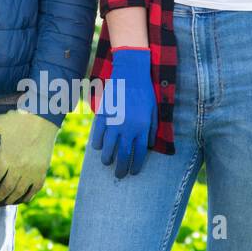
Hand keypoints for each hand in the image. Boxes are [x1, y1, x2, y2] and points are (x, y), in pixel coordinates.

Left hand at [0, 109, 59, 206]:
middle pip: (3, 191)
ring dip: (6, 202)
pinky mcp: (42, 173)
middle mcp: (18, 167)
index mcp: (5, 157)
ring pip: (17, 194)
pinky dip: (24, 198)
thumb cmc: (18, 119)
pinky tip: (16, 201)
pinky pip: (32, 191)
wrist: (43, 118)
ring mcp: (32, 172)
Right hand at [92, 47, 156, 177]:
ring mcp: (114, 122)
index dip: (136, 165)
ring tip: (107, 163)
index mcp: (142, 127)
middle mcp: (128, 128)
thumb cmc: (144, 93)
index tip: (134, 172)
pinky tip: (99, 148)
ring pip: (109, 147)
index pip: (139, 153)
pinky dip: (98, 143)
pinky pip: (98, 134)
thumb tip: (147, 146)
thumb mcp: (153, 111)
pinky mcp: (103, 116)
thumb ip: (150, 129)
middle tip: (119, 175)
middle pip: (123, 154)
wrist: (130, 75)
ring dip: (108, 159)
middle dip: (121, 168)